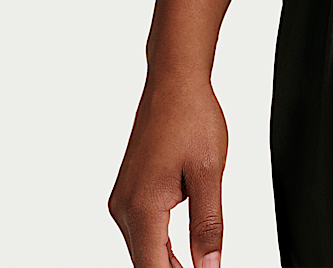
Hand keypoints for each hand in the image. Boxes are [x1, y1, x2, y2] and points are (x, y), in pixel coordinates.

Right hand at [108, 71, 227, 267]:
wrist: (174, 82)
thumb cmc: (191, 117)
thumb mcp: (210, 174)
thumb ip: (209, 225)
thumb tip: (210, 266)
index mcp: (142, 207)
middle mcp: (124, 207)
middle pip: (146, 263)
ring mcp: (122, 200)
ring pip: (143, 249)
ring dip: (167, 263)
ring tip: (199, 266)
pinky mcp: (127, 192)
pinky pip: (141, 231)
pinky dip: (160, 244)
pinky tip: (182, 252)